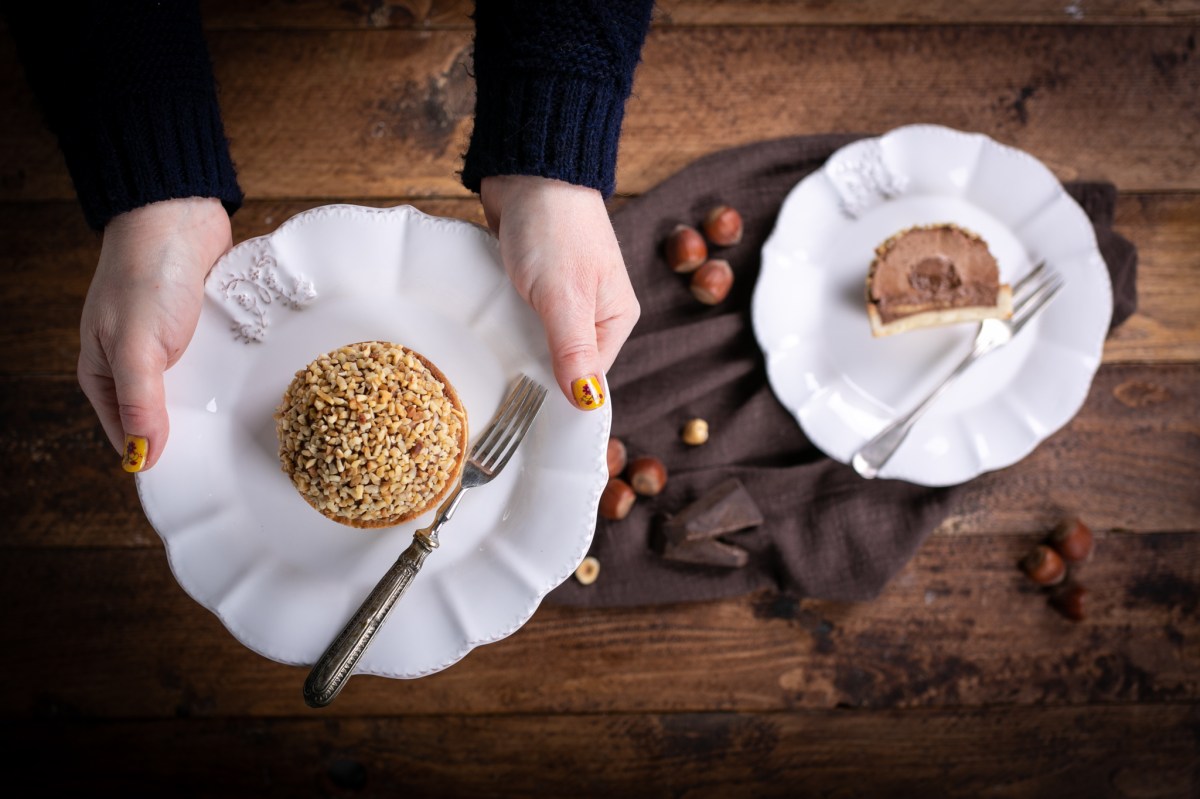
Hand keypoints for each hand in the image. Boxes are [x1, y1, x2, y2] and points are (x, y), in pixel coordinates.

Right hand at [78, 197, 231, 471]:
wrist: (177, 213)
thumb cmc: (147, 274)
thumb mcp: (137, 345)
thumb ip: (140, 401)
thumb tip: (143, 457)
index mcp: (104, 377)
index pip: (130, 437)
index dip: (159, 457)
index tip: (197, 479)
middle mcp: (136, 367)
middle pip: (167, 419)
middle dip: (195, 434)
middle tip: (232, 457)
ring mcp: (171, 349)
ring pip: (197, 393)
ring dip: (218, 405)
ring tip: (249, 427)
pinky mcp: (201, 332)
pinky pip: (217, 366)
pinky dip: (231, 375)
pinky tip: (253, 388)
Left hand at [479, 176, 638, 410]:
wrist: (527, 169)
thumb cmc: (554, 228)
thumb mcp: (565, 298)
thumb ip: (574, 351)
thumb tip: (587, 403)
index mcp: (616, 317)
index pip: (588, 376)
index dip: (559, 391)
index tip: (524, 405)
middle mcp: (595, 310)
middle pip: (562, 362)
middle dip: (534, 369)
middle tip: (502, 380)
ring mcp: (564, 296)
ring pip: (537, 340)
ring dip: (515, 345)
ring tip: (492, 354)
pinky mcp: (536, 282)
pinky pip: (520, 318)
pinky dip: (505, 323)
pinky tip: (489, 327)